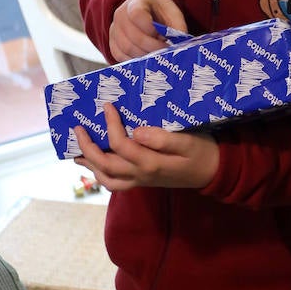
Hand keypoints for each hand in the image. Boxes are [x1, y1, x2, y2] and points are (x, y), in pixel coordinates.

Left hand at [75, 102, 220, 191]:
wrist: (214, 173)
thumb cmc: (203, 153)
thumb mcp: (189, 141)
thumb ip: (163, 138)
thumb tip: (137, 131)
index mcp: (151, 163)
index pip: (121, 144)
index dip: (110, 124)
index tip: (107, 105)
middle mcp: (142, 175)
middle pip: (106, 165)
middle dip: (88, 147)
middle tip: (78, 128)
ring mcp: (141, 181)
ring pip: (107, 179)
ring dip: (89, 165)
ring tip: (77, 151)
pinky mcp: (142, 182)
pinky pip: (116, 184)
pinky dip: (101, 174)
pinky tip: (95, 164)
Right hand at [109, 0, 187, 61]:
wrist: (147, 13)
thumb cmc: (161, 13)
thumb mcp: (172, 13)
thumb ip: (177, 27)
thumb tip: (180, 45)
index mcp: (135, 3)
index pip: (137, 15)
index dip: (150, 28)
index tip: (163, 36)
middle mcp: (120, 15)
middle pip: (133, 36)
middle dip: (152, 48)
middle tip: (165, 53)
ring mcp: (114, 30)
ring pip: (127, 48)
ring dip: (144, 56)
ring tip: (158, 57)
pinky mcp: (113, 44)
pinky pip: (120, 56)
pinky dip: (135, 61)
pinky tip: (147, 61)